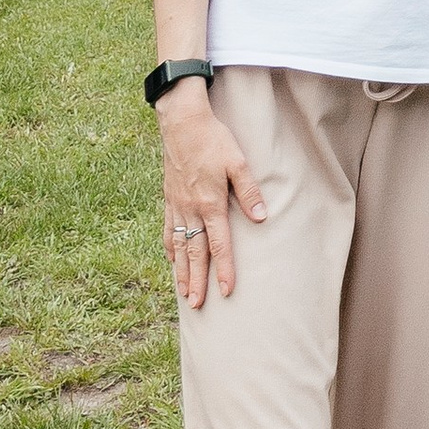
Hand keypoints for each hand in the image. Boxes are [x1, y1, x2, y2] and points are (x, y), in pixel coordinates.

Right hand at [159, 85, 266, 307]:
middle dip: (197, 281)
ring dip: (181, 271)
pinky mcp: (169, 198)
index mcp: (210, 203)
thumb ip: (249, 191)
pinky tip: (171, 259)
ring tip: (183, 292)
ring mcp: (177, 205)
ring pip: (178, 245)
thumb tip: (261, 217)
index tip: (225, 291)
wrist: (181, 123)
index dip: (224, 269)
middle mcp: (191, 210)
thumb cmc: (213, 140)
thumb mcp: (237, 162)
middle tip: (196, 305)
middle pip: (195, 253)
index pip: (219, 245)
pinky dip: (169, 247)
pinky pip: (167, 229)